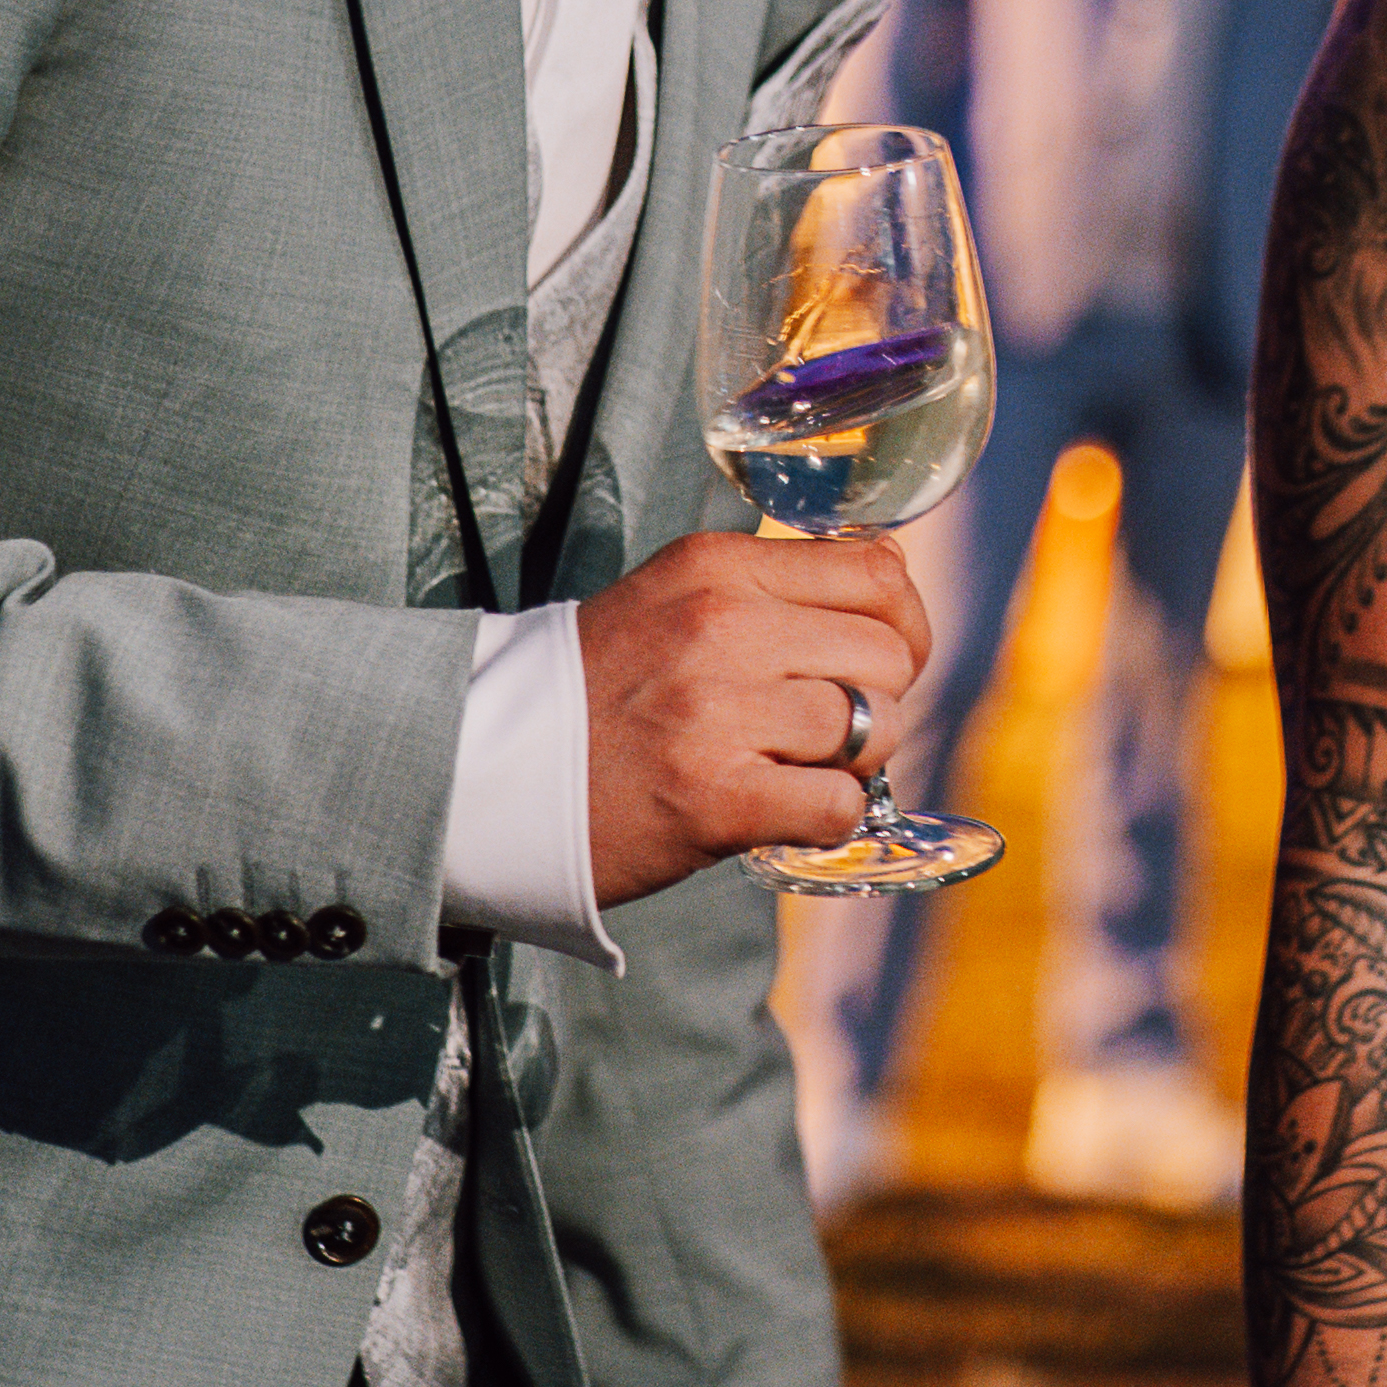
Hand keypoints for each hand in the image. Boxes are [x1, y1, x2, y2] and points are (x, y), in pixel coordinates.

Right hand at [577, 533, 932, 905]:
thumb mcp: (676, 598)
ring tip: (792, 769)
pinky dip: (824, 819)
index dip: (902, 623)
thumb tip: (894, 572)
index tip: (879, 658)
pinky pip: (839, 806)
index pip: (878, 572)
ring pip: (875, 729)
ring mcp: (721, 711)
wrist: (484, 771)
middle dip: (879, 699)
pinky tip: (778, 812)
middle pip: (889, 654)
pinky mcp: (718, 798)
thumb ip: (779, 583)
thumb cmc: (594, 689)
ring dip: (852, 762)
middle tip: (827, 730)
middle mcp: (723, 625)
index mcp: (717, 567)